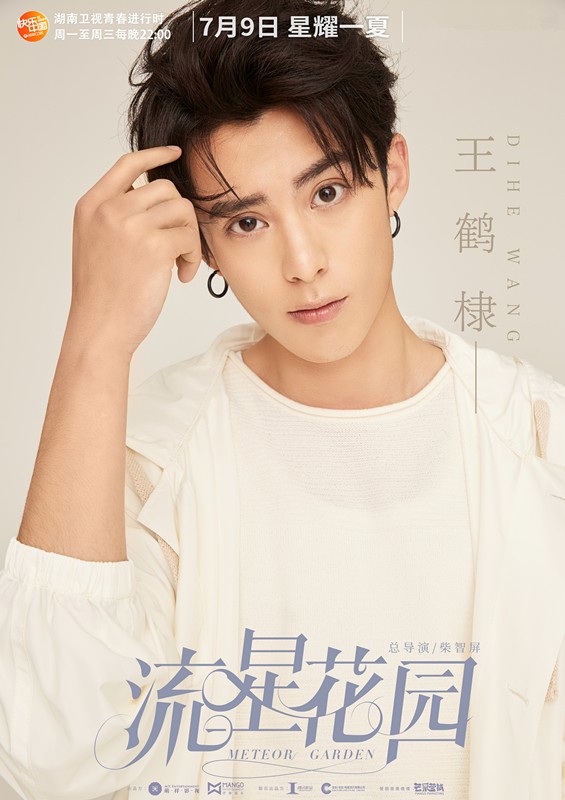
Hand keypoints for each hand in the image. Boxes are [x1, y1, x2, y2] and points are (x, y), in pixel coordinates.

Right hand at [68, 146, 200, 357]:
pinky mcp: (154, 246)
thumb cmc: (102, 294)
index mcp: (92, 205)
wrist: (99, 327)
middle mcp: (109, 209)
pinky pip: (190, 236)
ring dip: (189, 238)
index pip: (128, 164)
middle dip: (180, 216)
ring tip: (180, 265)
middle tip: (180, 247)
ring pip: (182, 210)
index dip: (155, 155)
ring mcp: (130, 225)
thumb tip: (157, 199)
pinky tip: (182, 276)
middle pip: (166, 188)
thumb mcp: (96, 243)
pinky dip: (193, 257)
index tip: (175, 153)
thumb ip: (117, 216)